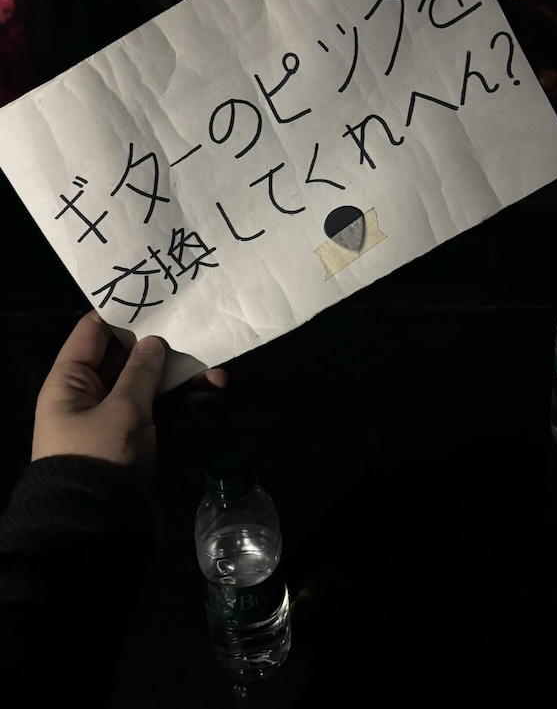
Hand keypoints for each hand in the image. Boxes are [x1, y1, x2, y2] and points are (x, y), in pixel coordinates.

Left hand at [31, 309, 227, 486]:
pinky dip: (182, 401)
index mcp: (70, 381)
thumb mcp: (122, 408)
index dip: (122, 313)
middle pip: (126, 358)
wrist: (98, 528)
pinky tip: (210, 392)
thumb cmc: (102, 455)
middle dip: (162, 346)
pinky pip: (160, 410)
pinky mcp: (137, 439)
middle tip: (196, 327)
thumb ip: (142, 371)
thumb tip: (154, 341)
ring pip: (149, 385)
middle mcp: (90, 395)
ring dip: (181, 376)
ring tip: (217, 369)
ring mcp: (115, 418)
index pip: (92, 332)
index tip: (156, 297)